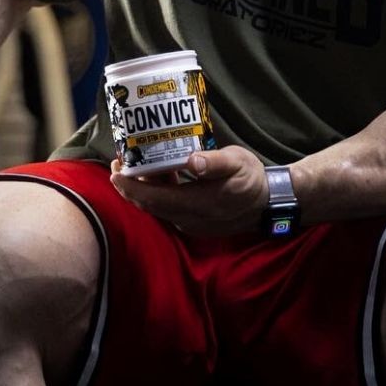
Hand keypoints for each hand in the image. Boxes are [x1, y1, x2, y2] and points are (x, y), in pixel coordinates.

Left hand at [110, 146, 268, 235]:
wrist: (270, 204)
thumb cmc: (252, 178)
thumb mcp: (237, 163)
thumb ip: (215, 162)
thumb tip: (193, 161)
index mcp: (199, 204)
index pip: (155, 199)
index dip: (132, 188)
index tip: (115, 172)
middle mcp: (191, 219)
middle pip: (150, 206)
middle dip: (129, 187)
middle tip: (116, 164)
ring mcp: (192, 223)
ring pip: (157, 208)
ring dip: (141, 190)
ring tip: (131, 166)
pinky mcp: (194, 222)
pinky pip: (167, 209)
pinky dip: (156, 194)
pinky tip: (155, 175)